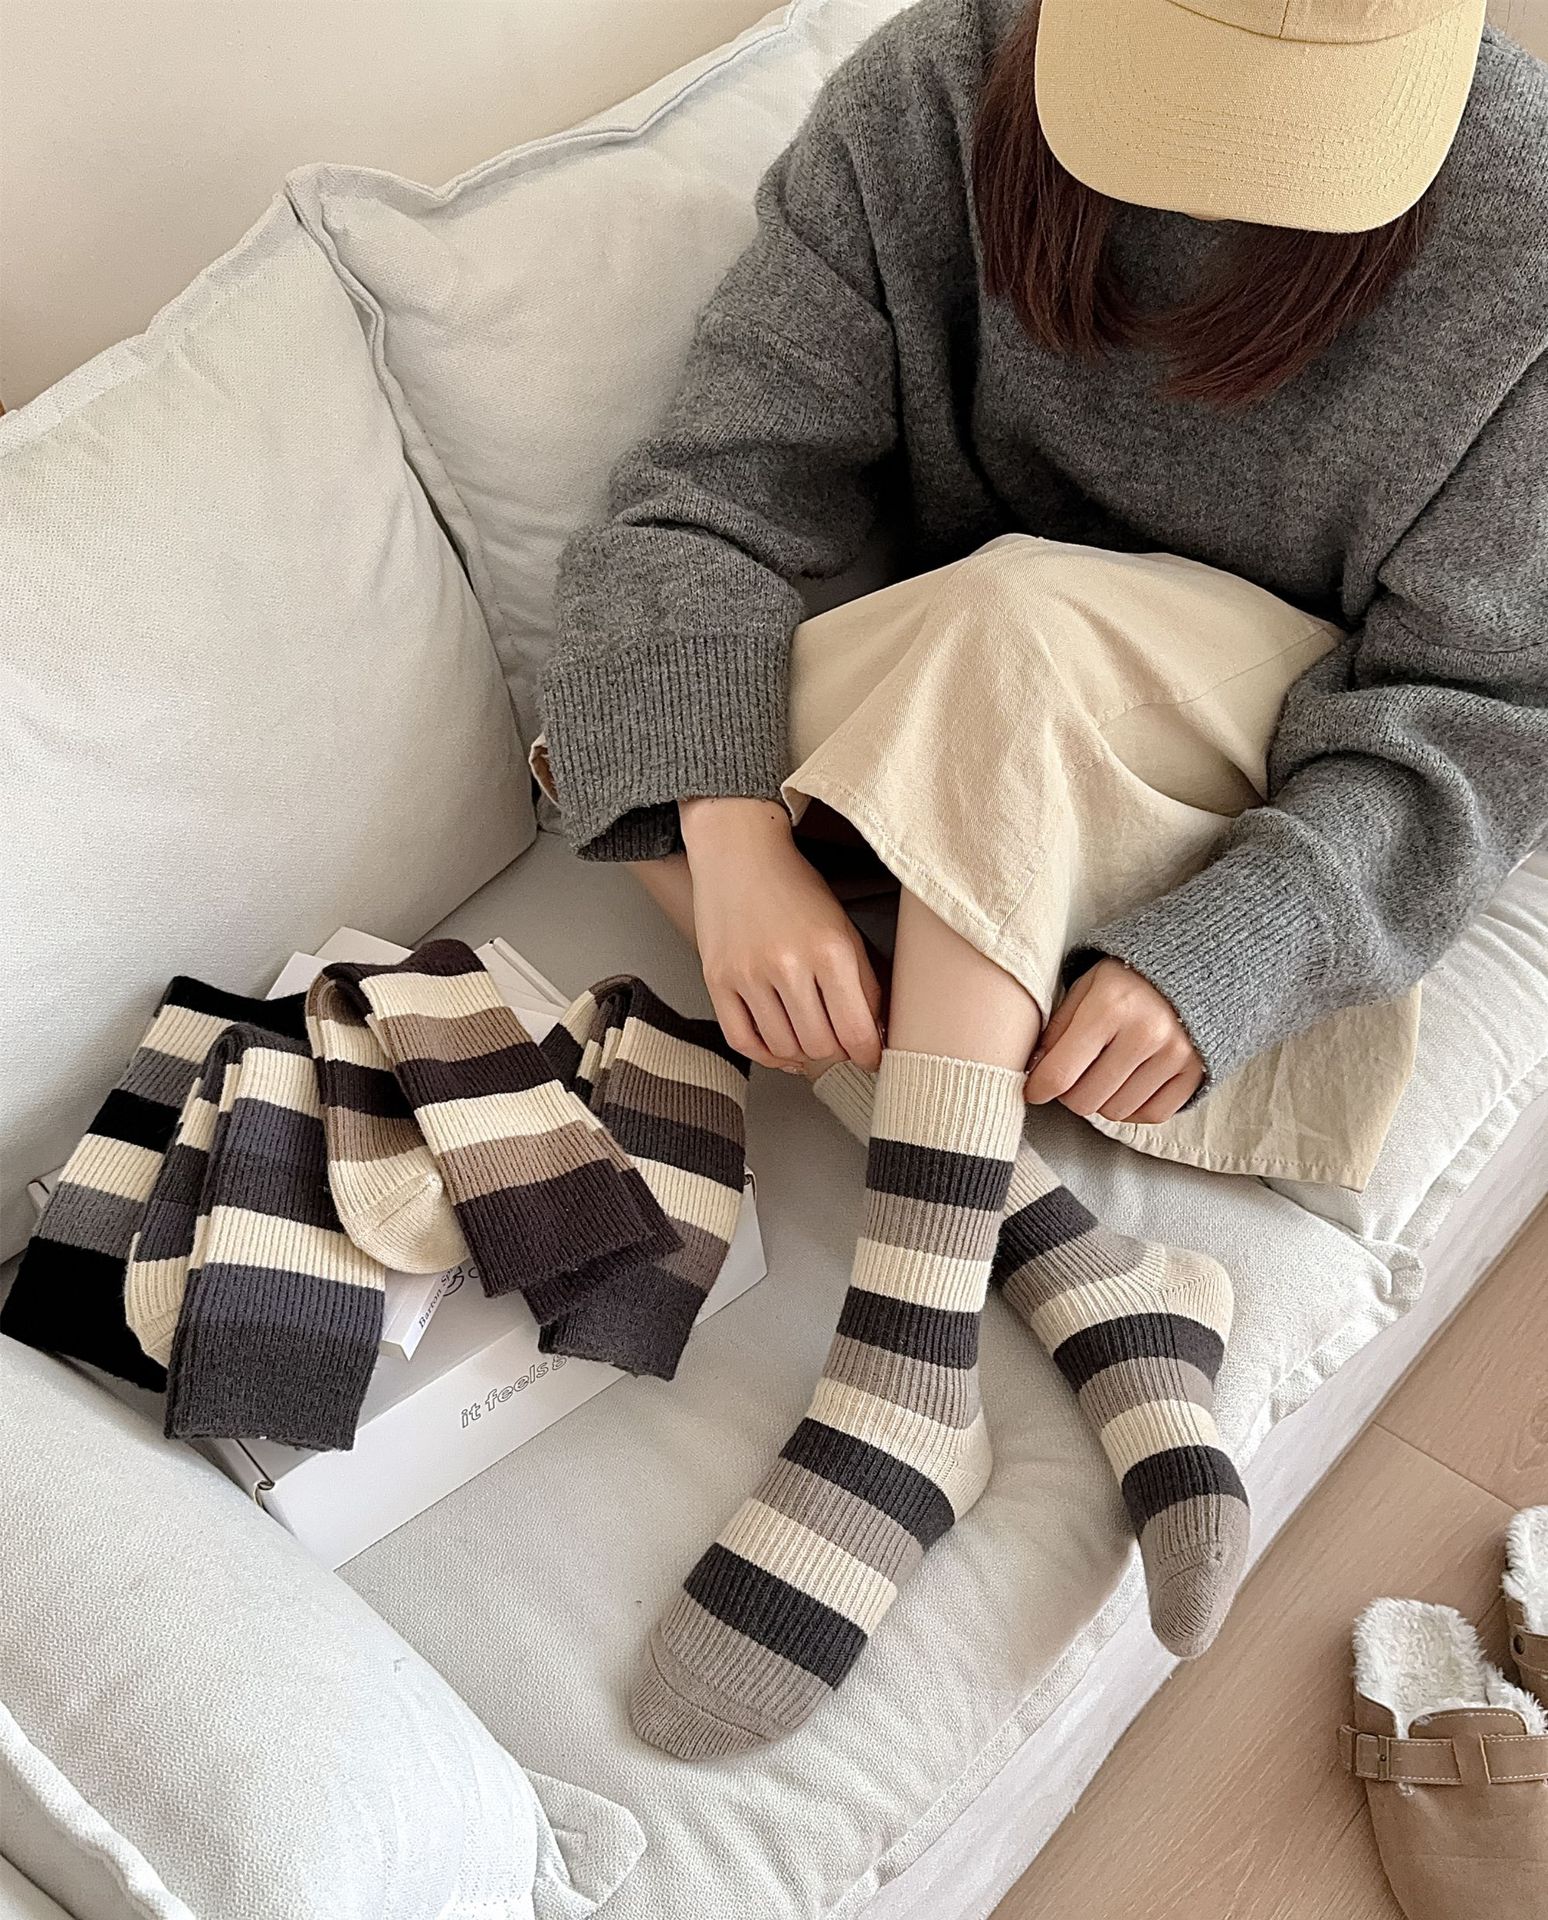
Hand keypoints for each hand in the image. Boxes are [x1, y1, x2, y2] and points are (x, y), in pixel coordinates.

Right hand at [680, 797, 884, 1072]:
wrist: (739, 852)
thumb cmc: (796, 887)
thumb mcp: (844, 928)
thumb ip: (863, 982)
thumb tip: (875, 1033)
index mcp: (831, 950)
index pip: (856, 1032)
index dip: (868, 1055)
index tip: (870, 1057)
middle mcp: (788, 965)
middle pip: (821, 1046)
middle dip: (837, 1052)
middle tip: (840, 1042)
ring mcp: (748, 974)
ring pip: (784, 1047)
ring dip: (803, 1052)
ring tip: (811, 1037)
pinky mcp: (717, 979)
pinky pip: (743, 1040)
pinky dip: (766, 1054)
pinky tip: (780, 1047)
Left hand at [1025, 957, 1202, 1122]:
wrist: (1193, 964)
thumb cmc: (1129, 976)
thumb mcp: (1086, 986)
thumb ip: (1058, 1027)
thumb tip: (1037, 1070)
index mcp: (1110, 1006)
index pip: (1060, 1073)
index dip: (1038, 1089)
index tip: (1034, 1090)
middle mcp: (1145, 1034)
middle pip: (1086, 1100)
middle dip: (1069, 1094)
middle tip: (1071, 1076)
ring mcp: (1175, 1055)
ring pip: (1116, 1111)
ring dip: (1101, 1100)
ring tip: (1101, 1075)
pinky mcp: (1196, 1072)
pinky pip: (1152, 1114)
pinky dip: (1133, 1109)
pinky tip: (1126, 1086)